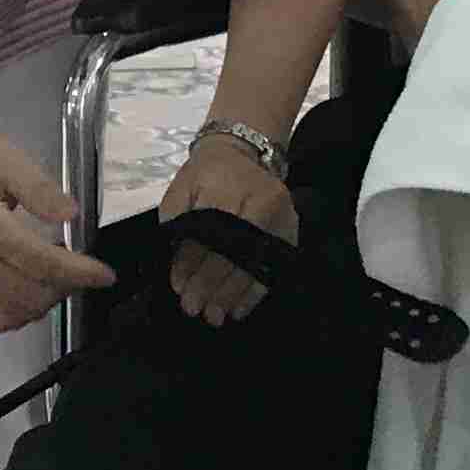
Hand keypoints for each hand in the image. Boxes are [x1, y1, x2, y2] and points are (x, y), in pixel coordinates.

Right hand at [0, 123, 110, 332]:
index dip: (78, 272)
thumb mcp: (4, 156)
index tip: (106, 274)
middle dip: (67, 287)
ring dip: (46, 302)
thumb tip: (72, 214)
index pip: (41, 262)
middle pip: (31, 295)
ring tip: (60, 276)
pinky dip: (21, 313)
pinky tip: (34, 290)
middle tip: (83, 267)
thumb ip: (39, 187)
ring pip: (15, 313)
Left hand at [158, 127, 294, 324]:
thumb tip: (180, 277)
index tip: (181, 292)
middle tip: (196, 310)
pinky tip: (237, 309)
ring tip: (214, 316)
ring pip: (257, 262)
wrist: (241, 153)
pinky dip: (255, 291)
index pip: (211, 234)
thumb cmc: (204, 176)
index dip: (195, 266)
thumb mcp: (180, 192)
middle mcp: (260, 199)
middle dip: (213, 286)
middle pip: (236, 252)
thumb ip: (178, 230)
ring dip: (233, 294)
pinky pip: (274, 265)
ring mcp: (281, 215)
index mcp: (227, 186)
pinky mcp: (291, 228)